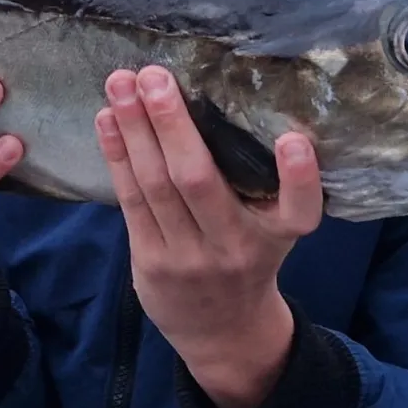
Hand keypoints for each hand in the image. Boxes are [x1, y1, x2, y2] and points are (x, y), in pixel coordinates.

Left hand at [94, 66, 322, 407]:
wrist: (223, 332)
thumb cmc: (249, 258)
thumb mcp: (272, 230)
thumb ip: (262, 183)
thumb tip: (218, 101)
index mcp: (277, 236)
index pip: (300, 210)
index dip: (300, 177)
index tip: (295, 138)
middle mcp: (234, 247)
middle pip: (198, 181)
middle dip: (172, 124)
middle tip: (153, 75)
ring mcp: (188, 258)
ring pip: (155, 186)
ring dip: (134, 130)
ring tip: (120, 83)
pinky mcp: (150, 263)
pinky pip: (131, 202)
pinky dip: (118, 157)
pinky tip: (106, 121)